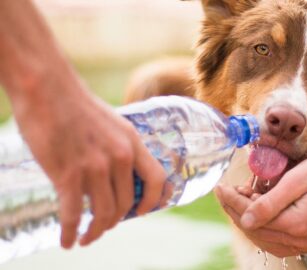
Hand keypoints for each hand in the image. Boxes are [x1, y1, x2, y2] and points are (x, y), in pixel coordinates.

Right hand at [10, 78, 166, 248]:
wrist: (46, 88)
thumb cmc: (74, 104)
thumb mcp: (111, 123)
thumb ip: (118, 146)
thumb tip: (116, 171)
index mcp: (132, 142)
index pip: (156, 178)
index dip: (154, 200)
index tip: (143, 212)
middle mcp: (119, 156)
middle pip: (127, 203)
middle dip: (116, 220)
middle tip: (104, 226)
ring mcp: (95, 166)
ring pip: (104, 213)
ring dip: (96, 231)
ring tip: (87, 237)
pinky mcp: (68, 174)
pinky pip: (74, 214)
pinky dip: (71, 232)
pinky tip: (67, 240)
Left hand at [215, 151, 306, 256]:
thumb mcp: (297, 180)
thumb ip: (270, 202)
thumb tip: (244, 219)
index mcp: (298, 225)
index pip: (253, 219)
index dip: (233, 202)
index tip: (220, 188)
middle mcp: (304, 241)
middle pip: (258, 232)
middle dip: (238, 211)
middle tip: (228, 192)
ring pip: (267, 241)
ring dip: (250, 222)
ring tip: (242, 200)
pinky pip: (281, 243)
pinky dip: (266, 230)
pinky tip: (259, 215)